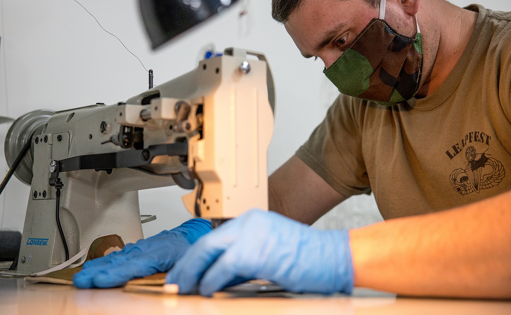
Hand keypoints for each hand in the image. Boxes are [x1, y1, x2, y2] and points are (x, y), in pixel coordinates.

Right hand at [73, 218, 210, 287]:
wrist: (189, 235)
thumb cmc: (188, 250)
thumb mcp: (188, 264)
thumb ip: (179, 276)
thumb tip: (173, 287)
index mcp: (157, 254)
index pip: (132, 266)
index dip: (115, 275)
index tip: (99, 280)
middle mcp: (143, 250)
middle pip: (117, 263)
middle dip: (96, 272)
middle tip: (81, 281)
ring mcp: (137, 249)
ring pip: (113, 259)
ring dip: (95, 268)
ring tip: (81, 276)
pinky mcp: (133, 250)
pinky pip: (115, 256)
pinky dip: (101, 262)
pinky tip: (91, 268)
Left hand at [166, 210, 353, 296]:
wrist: (336, 257)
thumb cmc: (308, 259)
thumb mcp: (267, 255)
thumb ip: (240, 263)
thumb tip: (214, 278)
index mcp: (250, 221)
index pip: (212, 239)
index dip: (192, 258)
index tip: (182, 272)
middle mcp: (247, 223)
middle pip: (204, 244)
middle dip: (185, 265)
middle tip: (173, 281)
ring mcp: (251, 235)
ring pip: (208, 252)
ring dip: (192, 273)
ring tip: (183, 288)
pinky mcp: (256, 252)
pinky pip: (224, 267)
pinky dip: (211, 280)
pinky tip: (206, 290)